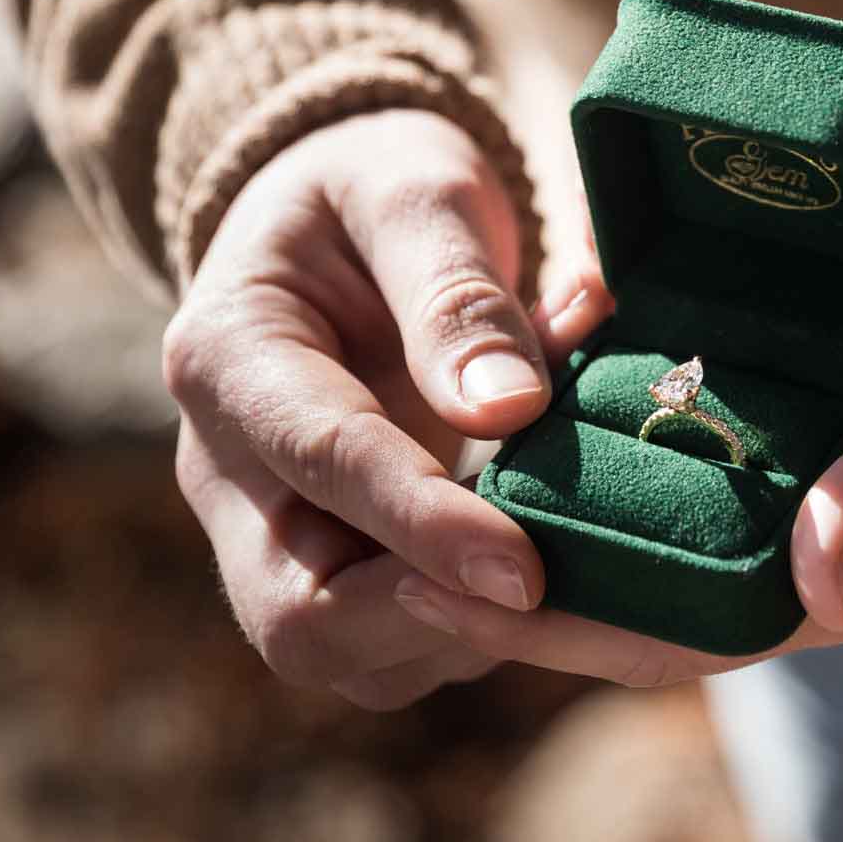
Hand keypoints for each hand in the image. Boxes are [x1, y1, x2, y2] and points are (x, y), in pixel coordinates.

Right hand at [160, 107, 609, 708]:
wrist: (341, 219)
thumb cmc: (375, 188)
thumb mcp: (412, 189)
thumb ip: (453, 290)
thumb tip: (508, 409)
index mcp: (227, 359)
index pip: (320, 464)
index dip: (422, 526)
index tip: (522, 570)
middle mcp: (232, 474)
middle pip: (304, 613)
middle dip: (446, 620)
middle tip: (586, 606)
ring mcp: (280, 537)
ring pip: (362, 653)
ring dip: (489, 637)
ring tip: (615, 593)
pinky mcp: (346, 570)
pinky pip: (414, 638)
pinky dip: (505, 625)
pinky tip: (598, 580)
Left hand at [387, 205, 842, 683]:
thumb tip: (820, 585)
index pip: (682, 630)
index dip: (564, 623)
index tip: (450, 592)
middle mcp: (808, 546)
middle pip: (643, 582)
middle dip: (526, 568)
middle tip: (400, 530)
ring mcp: (798, 486)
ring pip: (650, 509)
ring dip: (557, 485)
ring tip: (442, 453)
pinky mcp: (794, 422)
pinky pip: (683, 432)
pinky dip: (612, 398)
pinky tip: (547, 351)